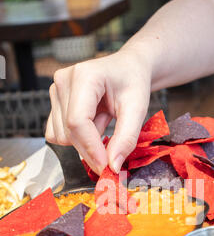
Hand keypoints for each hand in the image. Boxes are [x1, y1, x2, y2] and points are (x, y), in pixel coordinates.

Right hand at [45, 50, 150, 174]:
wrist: (127, 68)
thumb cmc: (133, 82)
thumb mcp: (138, 109)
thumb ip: (126, 138)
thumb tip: (113, 166)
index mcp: (84, 76)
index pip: (78, 121)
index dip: (91, 148)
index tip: (107, 167)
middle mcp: (63, 80)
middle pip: (69, 132)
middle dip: (90, 151)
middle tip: (112, 159)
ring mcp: (55, 90)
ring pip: (61, 136)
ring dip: (85, 140)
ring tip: (105, 120)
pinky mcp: (54, 102)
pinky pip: (58, 133)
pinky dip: (77, 137)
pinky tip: (94, 122)